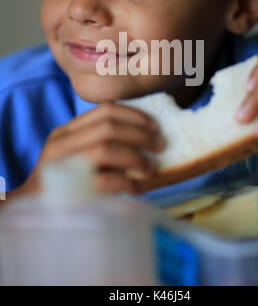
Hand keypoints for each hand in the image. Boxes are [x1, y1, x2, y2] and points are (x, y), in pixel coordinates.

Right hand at [21, 101, 164, 195]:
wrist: (33, 211)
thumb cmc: (62, 183)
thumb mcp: (75, 155)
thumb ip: (99, 143)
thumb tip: (144, 138)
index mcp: (66, 131)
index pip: (104, 110)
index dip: (135, 115)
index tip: (155, 126)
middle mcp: (62, 143)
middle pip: (108, 127)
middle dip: (140, 135)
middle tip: (160, 146)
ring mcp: (62, 165)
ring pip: (105, 149)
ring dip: (135, 158)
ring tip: (151, 169)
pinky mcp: (67, 189)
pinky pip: (104, 180)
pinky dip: (127, 184)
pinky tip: (139, 190)